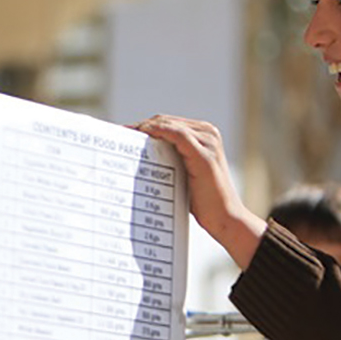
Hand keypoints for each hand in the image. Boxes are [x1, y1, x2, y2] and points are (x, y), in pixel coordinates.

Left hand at [134, 114, 265, 268]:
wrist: (224, 218)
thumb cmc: (202, 200)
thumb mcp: (183, 172)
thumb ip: (168, 158)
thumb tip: (137, 154)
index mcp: (204, 134)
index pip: (166, 123)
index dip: (142, 126)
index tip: (120, 133)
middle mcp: (208, 132)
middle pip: (164, 121)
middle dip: (138, 126)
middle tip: (116, 135)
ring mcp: (208, 141)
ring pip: (167, 125)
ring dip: (142, 129)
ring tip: (123, 138)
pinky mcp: (204, 153)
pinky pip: (176, 134)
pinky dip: (156, 132)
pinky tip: (140, 137)